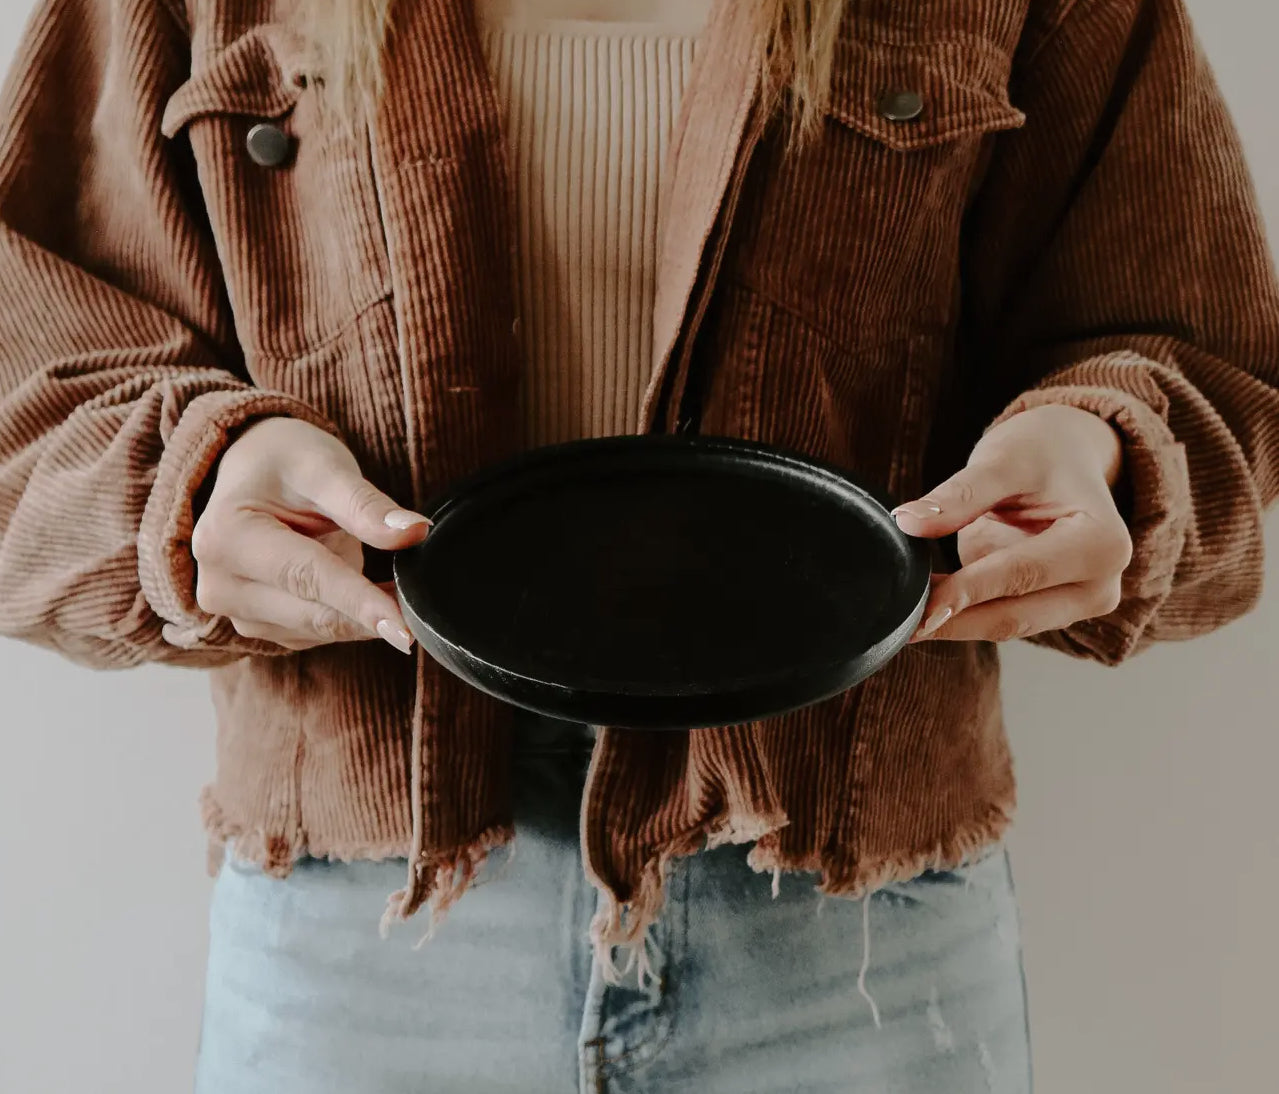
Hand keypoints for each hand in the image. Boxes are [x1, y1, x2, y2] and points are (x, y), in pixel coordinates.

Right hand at [191, 418, 428, 652]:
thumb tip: (416, 532)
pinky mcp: (260, 625)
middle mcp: (219, 585)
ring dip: (366, 617)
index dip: (361, 602)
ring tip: (399, 585)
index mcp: (226, 538)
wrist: (250, 471)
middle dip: (373, 613)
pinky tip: (374, 594)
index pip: (307, 577)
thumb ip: (366, 504)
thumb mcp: (323, 466)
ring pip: (320, 630)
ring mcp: (236, 612)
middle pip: (314, 613)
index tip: (405, 627)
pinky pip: (317, 633)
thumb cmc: (283, 460)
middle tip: (425, 604)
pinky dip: (353, 618)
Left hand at [893, 405, 1131, 642]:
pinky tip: (923, 606)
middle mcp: (1100, 585)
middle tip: (898, 620)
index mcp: (1102, 544)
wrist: (1067, 457)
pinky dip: (960, 615)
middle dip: (953, 620)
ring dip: (951, 622)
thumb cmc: (1042, 453)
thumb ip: (959, 495)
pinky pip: (997, 618)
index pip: (1021, 574)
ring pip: (1003, 625)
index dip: (966, 593)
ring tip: (902, 613)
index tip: (920, 607)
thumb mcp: (1004, 460)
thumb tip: (908, 523)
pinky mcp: (1048, 610)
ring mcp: (1076, 604)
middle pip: (1014, 615)